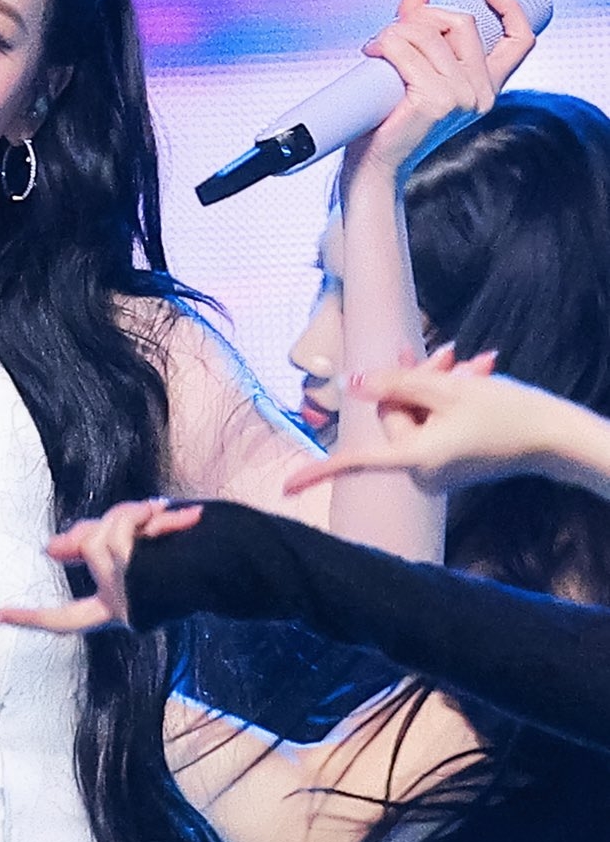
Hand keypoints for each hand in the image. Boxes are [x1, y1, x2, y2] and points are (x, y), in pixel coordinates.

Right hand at [0, 499, 202, 633]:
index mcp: (117, 608)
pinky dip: (144, 519)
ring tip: (166, 513)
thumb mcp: (141, 554)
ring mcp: (129, 596)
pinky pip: (120, 536)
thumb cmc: (197, 561)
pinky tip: (178, 516)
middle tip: (152, 510)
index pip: (65, 620)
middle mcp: (119, 608)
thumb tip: (52, 548)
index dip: (31, 618)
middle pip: (89, 548)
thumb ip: (95, 546)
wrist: (247, 571)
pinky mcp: (138, 580)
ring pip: (103, 537)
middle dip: (114, 520)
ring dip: (134, 515)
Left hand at [279, 345, 548, 495]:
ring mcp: (435, 470)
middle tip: (450, 352)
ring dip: (439, 387)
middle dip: (417, 383)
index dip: (318, 472)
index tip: (286, 488)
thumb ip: (394, 385)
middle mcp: (420, 472)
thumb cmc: (505, 411)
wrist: (555, 436)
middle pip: (396, 416)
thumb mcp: (446, 388)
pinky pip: (433, 427)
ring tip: (475, 365)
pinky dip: (449, 403)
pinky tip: (477, 379)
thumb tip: (350, 384)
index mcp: (414, 459)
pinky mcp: (449, 464)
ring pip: (417, 417)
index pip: (357, 462)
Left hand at [341, 0, 534, 185]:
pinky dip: (385, 43)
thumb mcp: (415, 70)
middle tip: (392, 33)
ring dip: (394, 32)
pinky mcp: (435, 100)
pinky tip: (373, 52)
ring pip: (427, 34)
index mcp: (486, 86)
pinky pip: (405, 50)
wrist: (376, 166)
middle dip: (423, 16)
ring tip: (376, 48)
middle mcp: (481, 92)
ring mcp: (461, 97)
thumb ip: (419, 30)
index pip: (520, 40)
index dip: (510, 7)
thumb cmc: (392, 121)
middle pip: (461, 23)